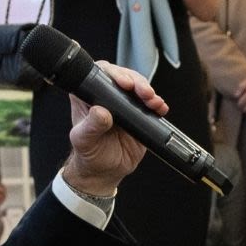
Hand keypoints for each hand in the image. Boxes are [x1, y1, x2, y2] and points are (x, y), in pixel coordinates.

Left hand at [60, 60, 165, 196]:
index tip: (124, 84)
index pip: (100, 74)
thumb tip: (100, 112)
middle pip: (124, 77)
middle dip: (137, 82)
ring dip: (148, 92)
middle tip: (144, 93)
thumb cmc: (89, 154)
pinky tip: (160, 108)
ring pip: (139, 87)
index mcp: (87, 96)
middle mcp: (107, 96)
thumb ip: (91, 126)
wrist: (105, 171)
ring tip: (153, 102)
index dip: (114, 74)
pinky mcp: (139, 114)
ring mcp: (124, 104)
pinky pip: (150, 104)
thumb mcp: (84, 141)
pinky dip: (157, 104)